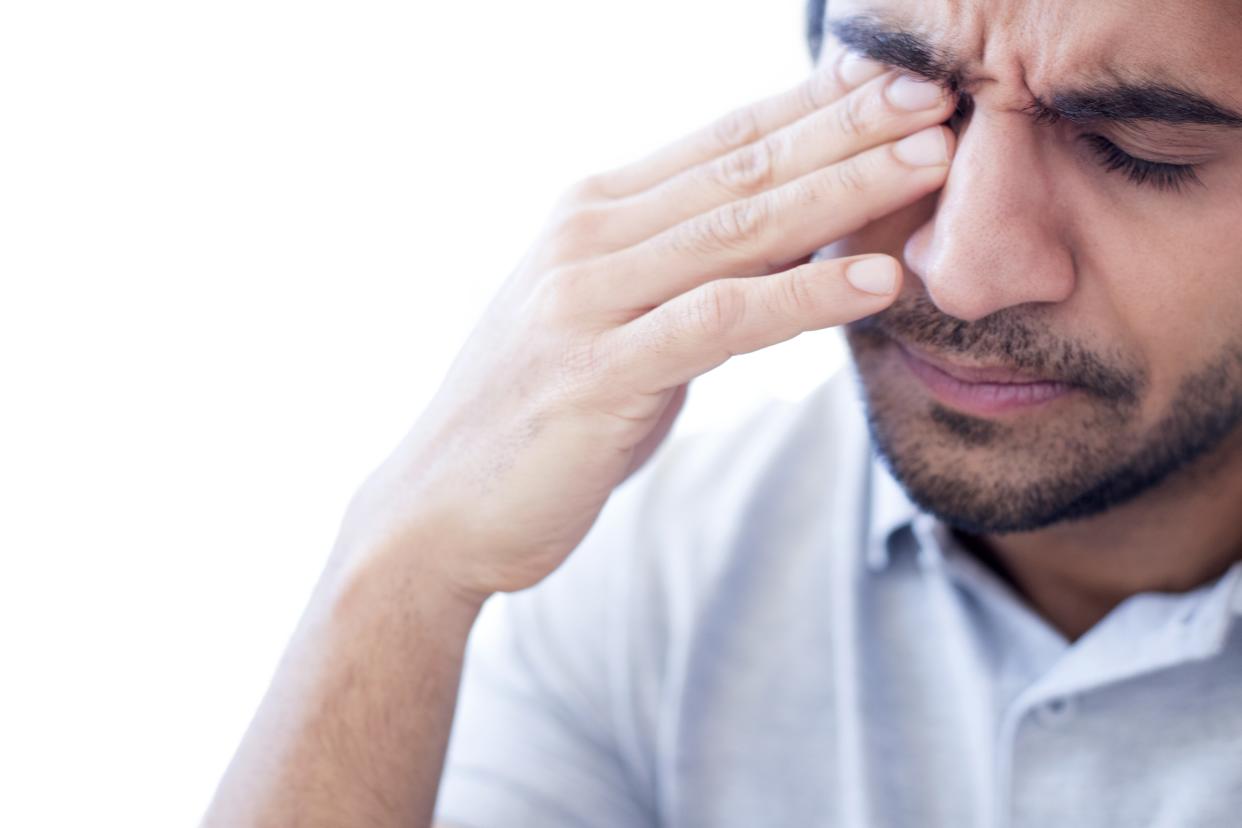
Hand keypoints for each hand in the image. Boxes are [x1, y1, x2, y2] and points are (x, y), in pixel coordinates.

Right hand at [338, 42, 955, 599]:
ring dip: (843, 190)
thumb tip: (791, 249)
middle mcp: (587, 237)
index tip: (900, 74)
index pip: (724, 138)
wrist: (439, 508)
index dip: (816, 102)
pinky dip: (802, 300)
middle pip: (741, 166)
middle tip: (940, 90)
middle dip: (847, 124)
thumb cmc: (542, 414)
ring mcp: (586, 300)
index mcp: (594, 214)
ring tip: (932, 162)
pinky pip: (719, 322)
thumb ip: (689, 277)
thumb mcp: (618, 323)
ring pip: (737, 229)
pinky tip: (875, 280)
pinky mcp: (597, 373)